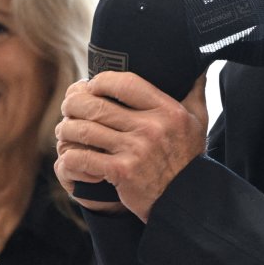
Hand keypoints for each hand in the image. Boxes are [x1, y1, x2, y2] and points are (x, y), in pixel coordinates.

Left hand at [54, 71, 208, 221]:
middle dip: (74, 103)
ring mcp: (135, 150)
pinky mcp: (122, 172)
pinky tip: (69, 156)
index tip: (92, 85)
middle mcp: (150, 128)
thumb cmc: (188, 156)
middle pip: (96, 105)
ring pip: (85, 130)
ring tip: (65, 130)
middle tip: (69, 106)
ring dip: (67, 129)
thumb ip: (195, 89)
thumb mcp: (198, 120)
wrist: (186, 200)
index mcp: (167, 110)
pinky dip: (70, 156)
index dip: (100, 81)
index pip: (124, 83)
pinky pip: (83, 158)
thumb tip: (196, 64)